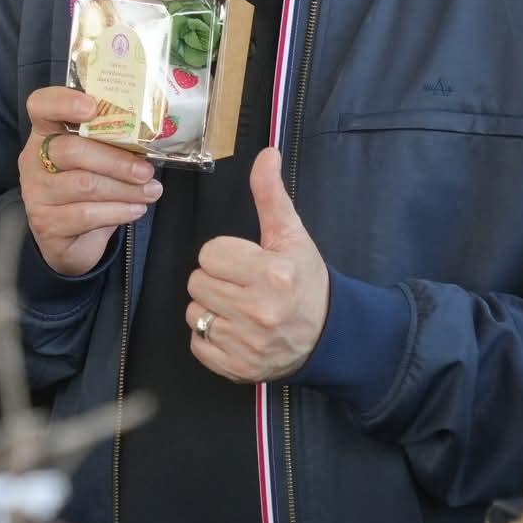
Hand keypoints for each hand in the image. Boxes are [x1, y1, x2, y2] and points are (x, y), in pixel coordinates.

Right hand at [19, 86, 162, 277]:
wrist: (71, 240)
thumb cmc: (89, 189)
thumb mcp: (98, 159)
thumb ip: (112, 142)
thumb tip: (150, 136)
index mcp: (46, 132)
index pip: (41, 106)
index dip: (63, 102)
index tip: (93, 107)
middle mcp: (34, 159)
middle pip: (71, 150)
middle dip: (116, 160)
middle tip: (146, 171)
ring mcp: (36, 192)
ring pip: (84, 184)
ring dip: (124, 189)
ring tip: (151, 192)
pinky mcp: (45, 223)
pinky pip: (86, 215)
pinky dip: (118, 212)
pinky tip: (136, 210)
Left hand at [184, 148, 329, 382]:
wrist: (328, 335)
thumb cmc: (305, 281)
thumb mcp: (291, 235)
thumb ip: (271, 195)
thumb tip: (265, 153)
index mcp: (272, 274)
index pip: (210, 254)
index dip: (225, 255)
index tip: (246, 262)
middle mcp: (259, 311)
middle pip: (197, 282)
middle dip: (216, 279)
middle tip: (242, 284)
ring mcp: (247, 343)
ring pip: (194, 313)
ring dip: (211, 308)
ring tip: (239, 307)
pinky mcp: (237, 368)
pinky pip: (198, 344)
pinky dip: (210, 338)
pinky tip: (235, 329)